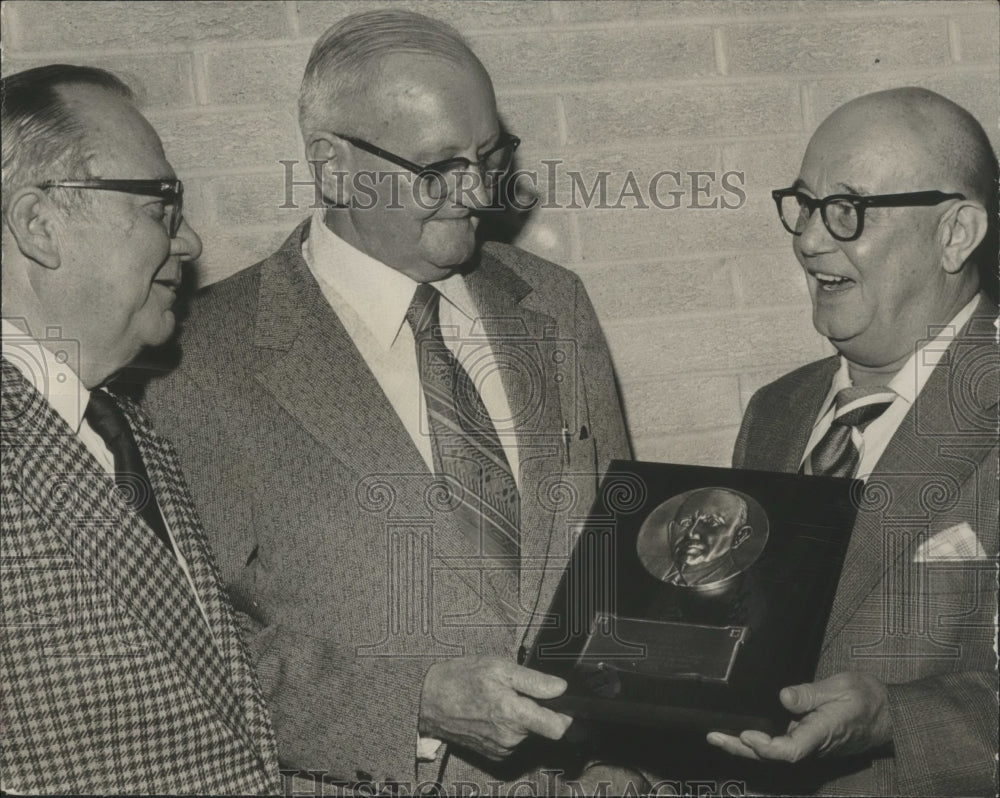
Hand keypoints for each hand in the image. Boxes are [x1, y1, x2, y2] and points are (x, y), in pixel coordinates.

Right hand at [418, 655, 572, 759]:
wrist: (428, 701)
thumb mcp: (498, 667)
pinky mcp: (493, 754)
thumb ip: (534, 681)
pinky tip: (491, 713)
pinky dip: (508, 728)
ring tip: (499, 700)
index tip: (568, 707)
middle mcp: (510, 737)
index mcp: (513, 714)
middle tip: (517, 692)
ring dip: (520, 718)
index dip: (569, 718)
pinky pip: (512, 740)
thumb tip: (561, 688)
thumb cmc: (462, 679)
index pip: (558, 729)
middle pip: (542, 728)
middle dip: (536, 710)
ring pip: (526, 733)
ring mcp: (501, 748)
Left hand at [706, 672, 891, 761]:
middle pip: (773, 756)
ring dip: (744, 746)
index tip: (746, 735)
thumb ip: (811, 693)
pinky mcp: (808, 741)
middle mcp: (813, 745)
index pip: (790, 750)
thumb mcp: (841, 686)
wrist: (889, 715)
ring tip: (716, 734)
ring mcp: (810, 746)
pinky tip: (740, 733)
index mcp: (822, 733)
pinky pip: (780, 746)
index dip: (766, 747)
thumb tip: (784, 698)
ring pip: (774, 753)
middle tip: (713, 736)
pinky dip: (757, 741)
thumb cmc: (867, 699)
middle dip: (741, 748)